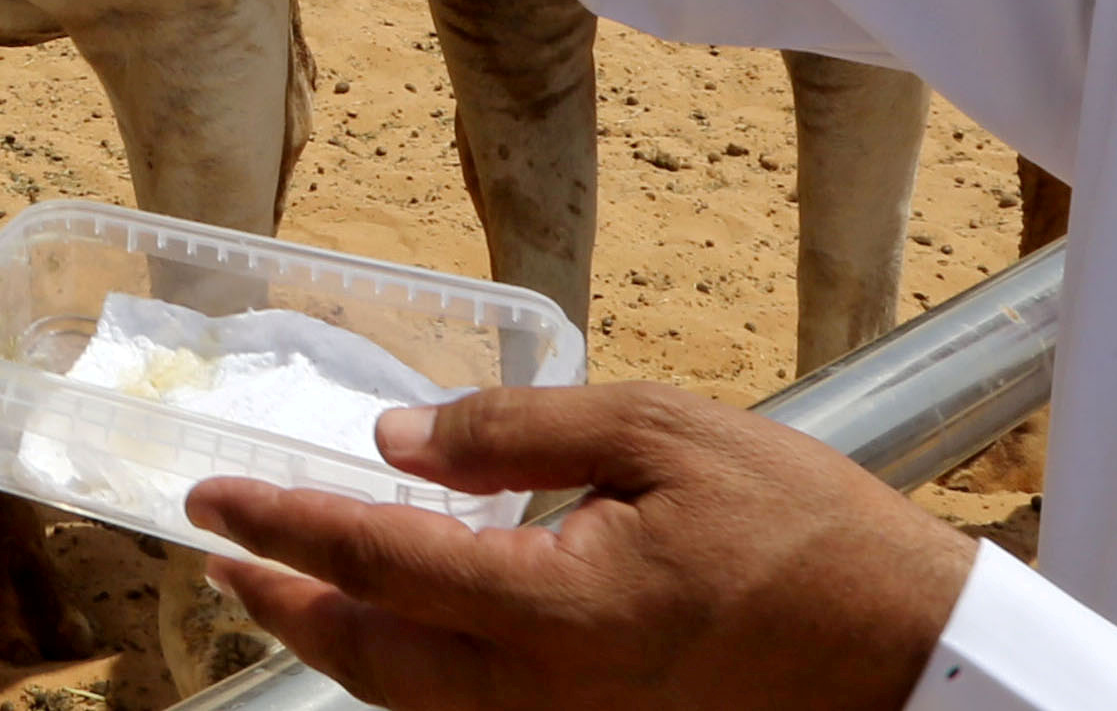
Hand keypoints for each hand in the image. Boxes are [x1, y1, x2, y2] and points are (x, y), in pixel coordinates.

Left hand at [188, 382, 972, 710]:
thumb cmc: (798, 529)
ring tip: (285, 586)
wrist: (903, 653)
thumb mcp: (662, 432)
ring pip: (413, 701)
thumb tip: (397, 444)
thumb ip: (518, 433)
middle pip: (370, 657)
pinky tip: (396, 629)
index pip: (377, 560)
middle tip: (219, 554)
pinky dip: (410, 673)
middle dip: (283, 604)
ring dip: (338, 642)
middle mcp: (545, 692)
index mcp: (556, 607)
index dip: (281, 526)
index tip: (212, 498)